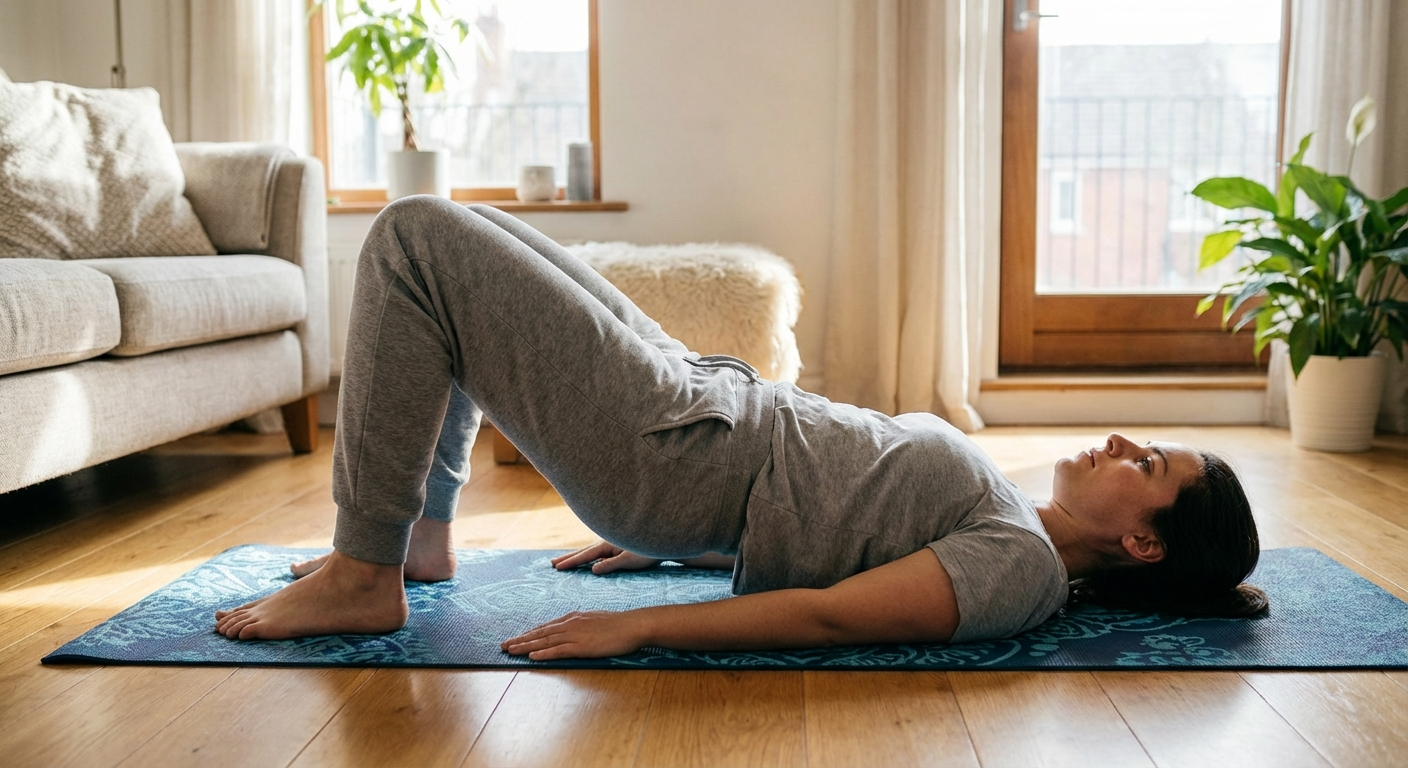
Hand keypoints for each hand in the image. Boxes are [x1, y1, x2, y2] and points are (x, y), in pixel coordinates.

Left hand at [500, 610, 648, 659]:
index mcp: (573, 618)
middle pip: (540, 633)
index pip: (546, 627)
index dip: (529, 633)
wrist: (632, 625)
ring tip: (510, 651)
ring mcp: (575, 635)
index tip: (516, 638)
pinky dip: (544, 653)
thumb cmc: (617, 624)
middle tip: (504, 645)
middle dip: (521, 639)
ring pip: (545, 641)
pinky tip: (532, 656)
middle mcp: (570, 624)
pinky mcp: (581, 646)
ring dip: (526, 646)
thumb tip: (572, 630)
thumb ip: (581, 625)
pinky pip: (558, 650)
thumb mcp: (595, 620)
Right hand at [551, 540, 661, 574]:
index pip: (585, 555)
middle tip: (551, 563)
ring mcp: (610, 545)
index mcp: (607, 545)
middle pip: (583, 551)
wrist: (661, 544)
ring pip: (589, 552)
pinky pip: (596, 554)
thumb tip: (593, 569)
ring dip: (576, 557)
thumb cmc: (647, 553)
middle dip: (568, 557)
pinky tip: (586, 562)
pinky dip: (586, 557)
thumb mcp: (629, 561)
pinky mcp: (615, 549)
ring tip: (563, 561)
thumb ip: (611, 565)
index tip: (557, 567)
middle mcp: (606, 543)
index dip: (570, 562)